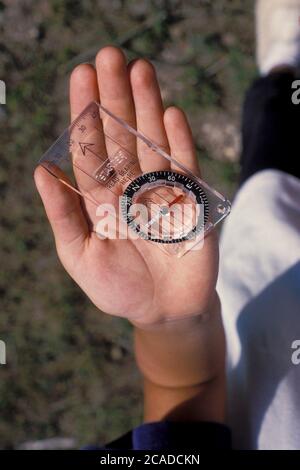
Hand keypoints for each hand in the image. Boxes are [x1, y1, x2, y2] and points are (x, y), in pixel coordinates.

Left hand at [34, 46, 218, 327]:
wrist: (164, 310)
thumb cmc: (118, 288)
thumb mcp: (81, 256)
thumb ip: (63, 215)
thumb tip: (40, 171)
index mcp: (100, 197)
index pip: (90, 148)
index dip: (85, 113)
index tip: (81, 76)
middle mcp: (129, 186)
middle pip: (121, 135)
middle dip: (115, 97)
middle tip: (110, 56)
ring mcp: (161, 190)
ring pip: (152, 141)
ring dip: (147, 107)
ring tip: (140, 69)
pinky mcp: (190, 200)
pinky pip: (184, 166)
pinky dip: (178, 140)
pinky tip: (170, 113)